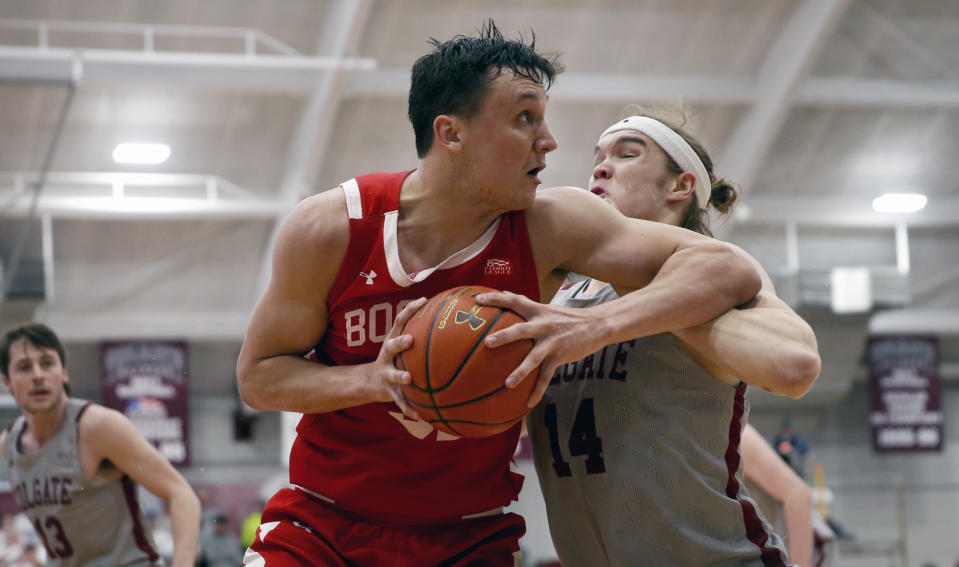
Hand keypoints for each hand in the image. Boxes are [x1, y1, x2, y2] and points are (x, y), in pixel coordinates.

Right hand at [365, 297, 426, 418]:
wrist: (368, 382)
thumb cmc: (395, 360)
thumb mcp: (402, 345)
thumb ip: (421, 335)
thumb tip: (451, 321)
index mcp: (393, 340)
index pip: (399, 320)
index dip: (410, 310)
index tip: (424, 300)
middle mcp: (387, 355)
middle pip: (391, 346)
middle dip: (400, 343)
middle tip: (410, 340)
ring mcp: (385, 373)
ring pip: (392, 375)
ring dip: (400, 376)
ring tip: (408, 378)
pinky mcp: (388, 391)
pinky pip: (399, 401)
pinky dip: (408, 408)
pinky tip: (419, 416)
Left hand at [476, 291, 606, 406]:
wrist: (596, 325)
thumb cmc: (566, 317)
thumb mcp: (546, 308)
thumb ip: (525, 303)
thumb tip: (504, 293)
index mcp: (537, 311)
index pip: (514, 301)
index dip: (495, 299)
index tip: (476, 300)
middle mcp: (543, 325)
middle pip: (521, 330)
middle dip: (504, 337)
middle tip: (487, 342)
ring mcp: (552, 342)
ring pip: (534, 358)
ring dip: (520, 371)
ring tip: (507, 384)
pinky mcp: (560, 356)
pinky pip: (546, 377)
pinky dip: (537, 391)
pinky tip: (528, 403)